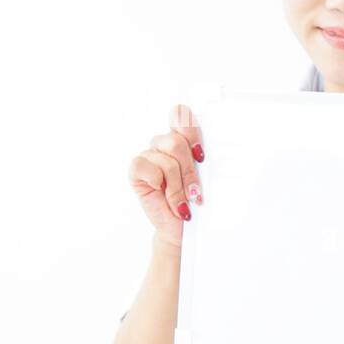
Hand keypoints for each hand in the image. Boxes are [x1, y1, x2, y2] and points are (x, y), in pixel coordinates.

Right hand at [127, 103, 205, 250]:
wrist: (182, 230)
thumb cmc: (195, 202)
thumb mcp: (206, 177)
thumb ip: (202, 158)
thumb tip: (204, 152)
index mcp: (182, 138)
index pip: (181, 114)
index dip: (190, 129)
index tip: (201, 155)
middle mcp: (163, 143)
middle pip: (176, 141)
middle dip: (189, 171)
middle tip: (196, 192)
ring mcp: (149, 155)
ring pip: (167, 159)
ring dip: (178, 185)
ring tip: (183, 202)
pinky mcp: (137, 170)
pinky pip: (146, 166)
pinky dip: (160, 184)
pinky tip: (165, 199)